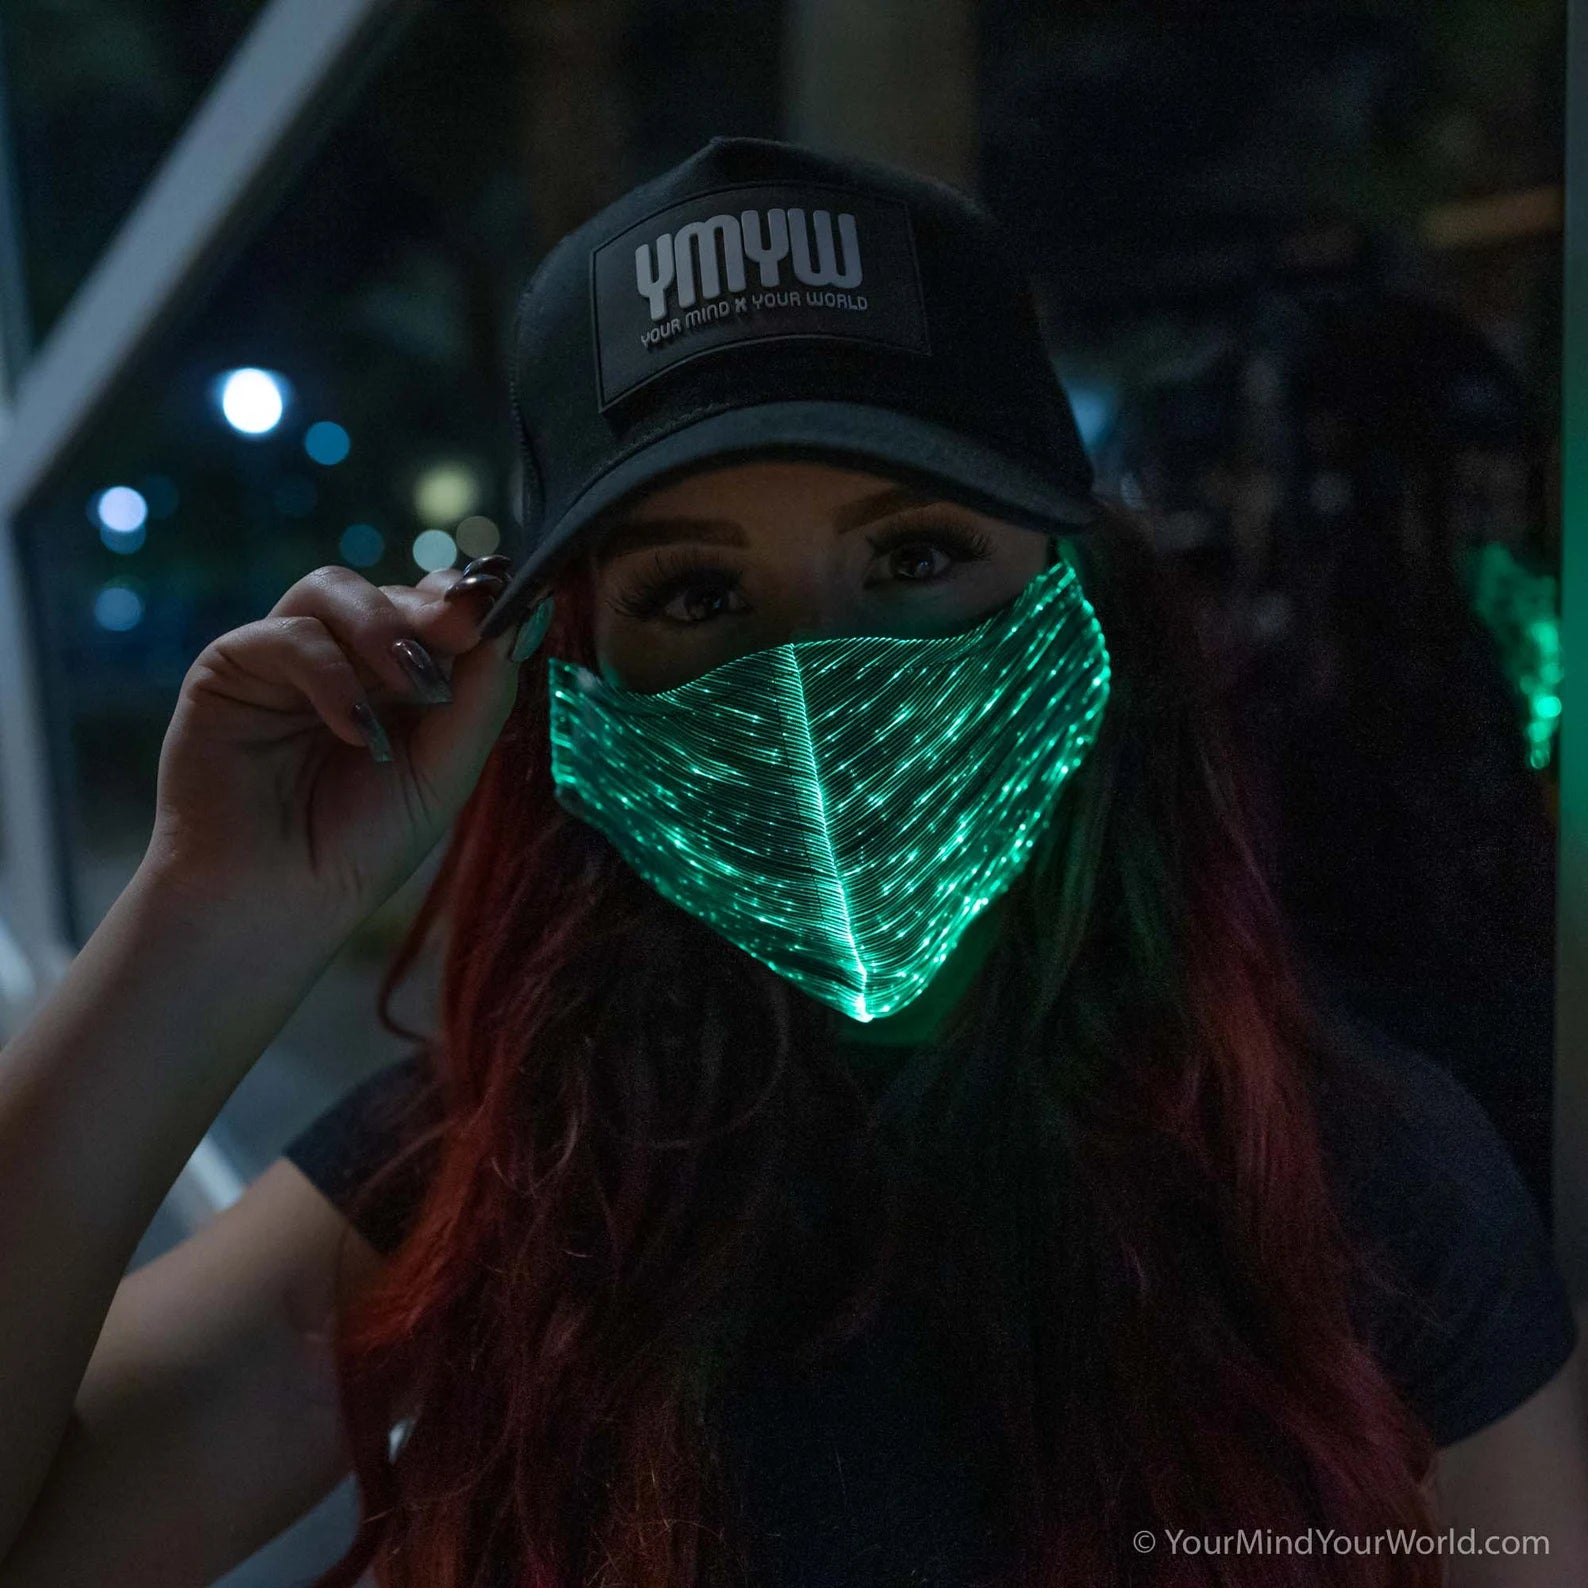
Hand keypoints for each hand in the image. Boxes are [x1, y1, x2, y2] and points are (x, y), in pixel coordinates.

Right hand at [141, 558, 528, 935]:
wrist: (275, 901)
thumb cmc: (359, 847)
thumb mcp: (444, 772)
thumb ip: (482, 697)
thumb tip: (524, 618)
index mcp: (398, 681)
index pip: (436, 610)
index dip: (468, 601)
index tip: (504, 606)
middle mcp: (343, 660)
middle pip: (392, 593)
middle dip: (434, 609)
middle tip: (465, 629)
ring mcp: (286, 659)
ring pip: (334, 590)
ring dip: (383, 627)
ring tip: (413, 683)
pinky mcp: (232, 668)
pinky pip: (288, 635)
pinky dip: (329, 673)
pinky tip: (355, 728)